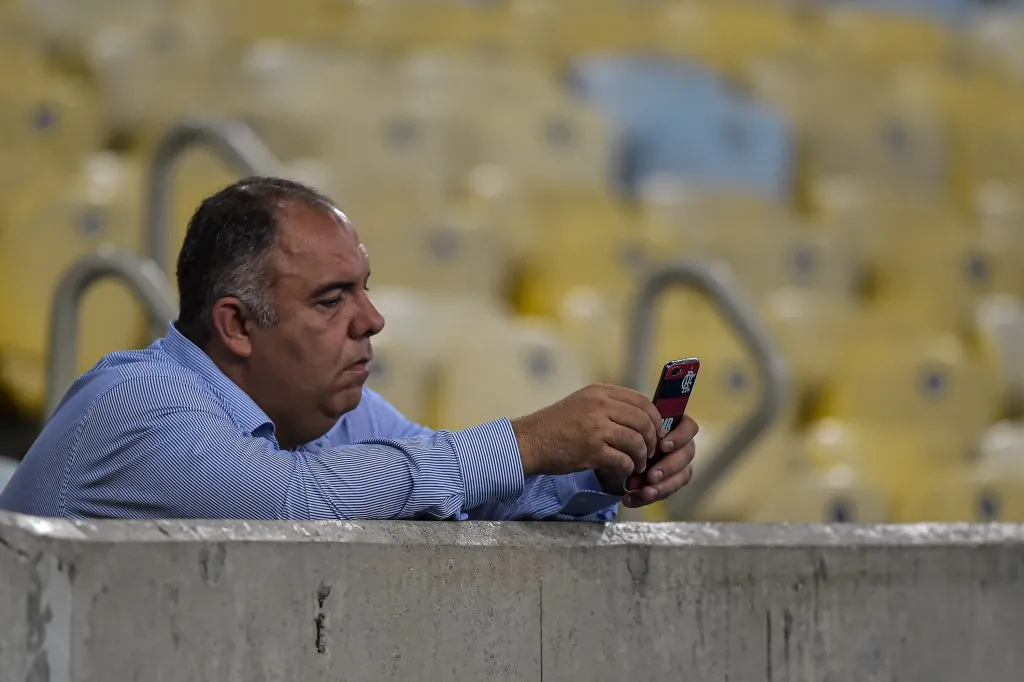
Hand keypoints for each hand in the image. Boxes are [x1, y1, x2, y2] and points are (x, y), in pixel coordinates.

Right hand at [510, 384, 663, 481]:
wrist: (529, 441)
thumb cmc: (556, 425)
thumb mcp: (582, 403)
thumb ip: (608, 405)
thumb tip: (640, 417)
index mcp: (600, 392)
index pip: (642, 401)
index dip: (655, 418)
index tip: (657, 432)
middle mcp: (600, 406)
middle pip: (643, 421)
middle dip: (652, 440)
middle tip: (650, 452)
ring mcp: (596, 428)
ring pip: (636, 442)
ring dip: (642, 457)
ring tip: (638, 464)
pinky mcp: (592, 450)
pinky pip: (623, 460)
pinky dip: (628, 468)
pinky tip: (624, 471)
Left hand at [618, 415, 697, 508]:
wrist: (615, 454)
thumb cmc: (627, 435)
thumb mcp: (632, 431)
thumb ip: (641, 431)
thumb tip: (644, 434)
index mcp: (676, 427)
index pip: (689, 428)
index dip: (680, 437)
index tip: (663, 446)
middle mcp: (682, 446)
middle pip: (687, 455)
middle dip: (669, 467)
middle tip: (652, 476)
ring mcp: (679, 465)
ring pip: (681, 477)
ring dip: (663, 487)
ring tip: (645, 493)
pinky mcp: (669, 483)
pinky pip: (665, 492)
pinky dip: (646, 497)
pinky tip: (630, 499)